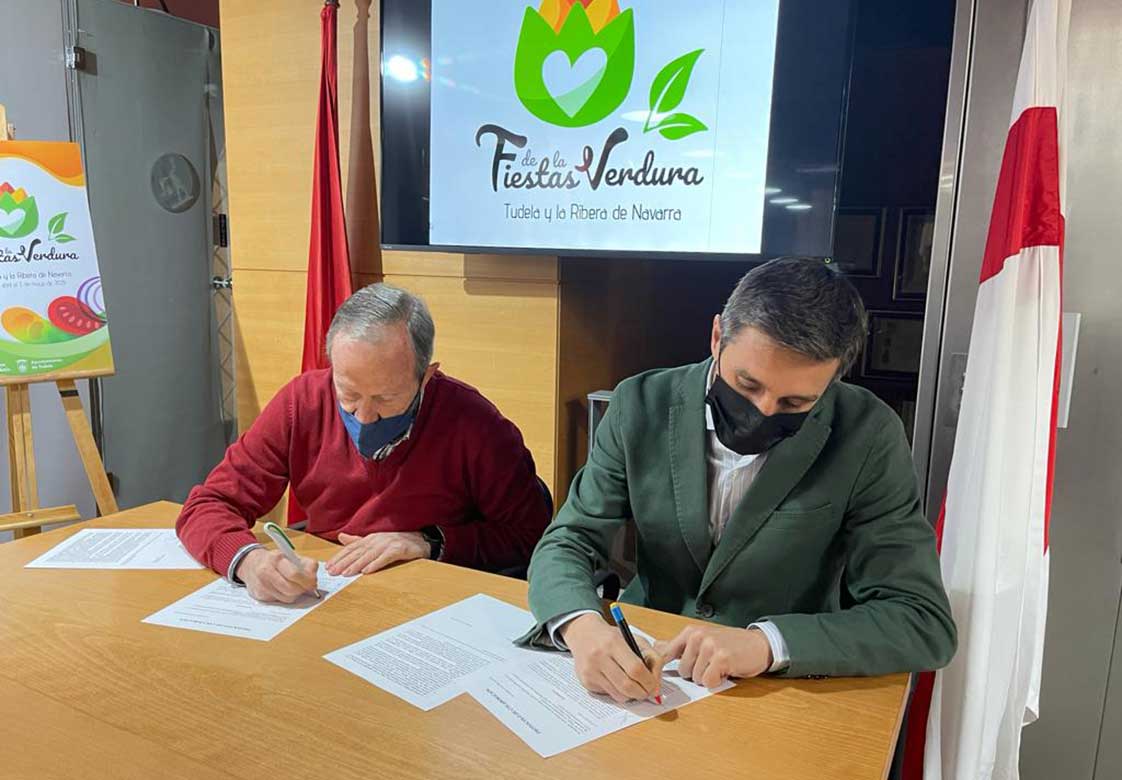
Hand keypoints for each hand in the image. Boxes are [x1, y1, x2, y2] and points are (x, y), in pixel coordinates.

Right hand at [236, 548, 318, 603]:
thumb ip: (305, 564)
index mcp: (276, 559)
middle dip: (303, 589)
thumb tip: (314, 578)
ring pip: (287, 597)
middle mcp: (267, 572)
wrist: (250, 564)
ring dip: (296, 594)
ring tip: (296, 587)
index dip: (307, 580)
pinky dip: (286, 597)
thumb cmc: (274, 560)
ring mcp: (262, 585)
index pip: (295, 574)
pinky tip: (285, 590)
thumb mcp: (290, 556)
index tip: (313, 582)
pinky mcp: (260, 595)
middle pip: (291, 588)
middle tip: (308, 587)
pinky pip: (280, 601)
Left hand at [326, 531, 430, 575]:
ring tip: (346, 573)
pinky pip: (385, 558)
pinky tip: (367, 571)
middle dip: (344, 562)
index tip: (328, 567)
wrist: (421, 540)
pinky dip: (375, 564)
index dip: (339, 557)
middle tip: (333, 572)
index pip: (351, 548)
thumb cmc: (397, 542)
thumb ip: (357, 540)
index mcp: (370, 538)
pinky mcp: (399, 550)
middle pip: (358, 552)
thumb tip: (341, 537)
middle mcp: (377, 540)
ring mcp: (388, 544)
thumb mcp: (376, 541)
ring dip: (357, 565)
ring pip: (369, 555)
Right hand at [560, 613, 663, 702]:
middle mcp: (599, 657)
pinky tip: (617, 681)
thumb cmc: (611, 637)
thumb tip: (657, 685)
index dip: (649, 681)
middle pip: (627, 686)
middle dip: (642, 693)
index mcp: (613, 643)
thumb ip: (651, 658)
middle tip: (648, 692)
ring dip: (631, 695)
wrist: (583, 633)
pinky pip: (609, 695)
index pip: (635, 669)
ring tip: (634, 686)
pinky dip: (618, 692)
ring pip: (618, 695)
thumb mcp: (634, 639)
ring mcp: (590, 671)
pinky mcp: (585, 681)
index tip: (655, 686)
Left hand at [656, 624, 772, 687]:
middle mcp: (698, 637)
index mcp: (690, 632)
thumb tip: (656, 646)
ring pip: (696, 678)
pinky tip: (725, 671)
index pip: (666, 653)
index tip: (661, 678)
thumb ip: (679, 645)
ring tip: (719, 666)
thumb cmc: (730, 644)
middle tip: (710, 665)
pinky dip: (717, 682)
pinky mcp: (721, 658)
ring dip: (708, 677)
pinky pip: (708, 682)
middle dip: (696, 673)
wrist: (758, 644)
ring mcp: (709, 646)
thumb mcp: (703, 640)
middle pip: (683, 671)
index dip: (664, 669)